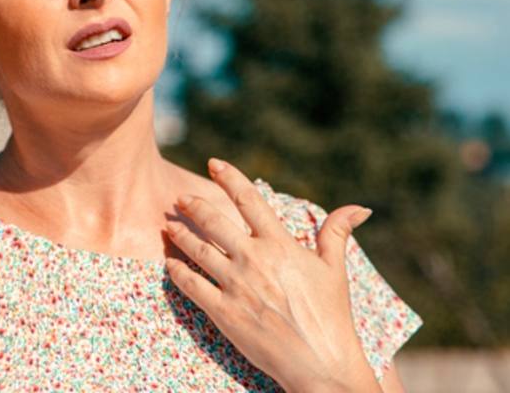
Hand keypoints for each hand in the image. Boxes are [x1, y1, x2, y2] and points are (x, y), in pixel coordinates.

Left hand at [164, 158, 379, 392]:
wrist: (323, 365)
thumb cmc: (332, 317)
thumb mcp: (335, 270)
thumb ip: (337, 233)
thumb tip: (359, 207)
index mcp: (280, 245)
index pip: (250, 200)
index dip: (229, 178)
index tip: (214, 163)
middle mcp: (254, 260)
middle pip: (214, 222)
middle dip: (193, 207)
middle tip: (180, 199)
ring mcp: (237, 286)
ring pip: (198, 251)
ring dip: (180, 235)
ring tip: (169, 226)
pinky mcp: (224, 312)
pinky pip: (192, 286)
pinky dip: (178, 272)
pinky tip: (171, 264)